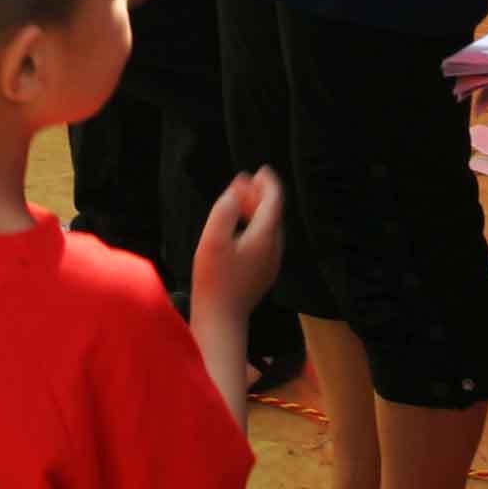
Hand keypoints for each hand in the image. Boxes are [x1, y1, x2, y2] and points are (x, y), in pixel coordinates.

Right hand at [191, 167, 284, 316]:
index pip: (274, 202)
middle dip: (260, 194)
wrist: (221, 318)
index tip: (261, 170)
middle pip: (273, 213)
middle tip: (244, 181)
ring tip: (240, 199)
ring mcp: (271, 262)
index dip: (269, 183)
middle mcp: (274, 248)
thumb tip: (235, 193)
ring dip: (257, 210)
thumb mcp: (212, 239)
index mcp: (265, 237)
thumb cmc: (213, 279)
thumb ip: (224, 210)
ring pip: (270, 227)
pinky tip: (241, 227)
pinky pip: (265, 241)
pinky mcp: (264, 272)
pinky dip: (256, 226)